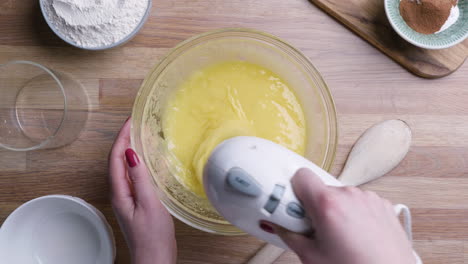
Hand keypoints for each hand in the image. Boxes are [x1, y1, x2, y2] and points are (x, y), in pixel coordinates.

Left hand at [109, 118, 176, 263]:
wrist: (154, 259)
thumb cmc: (152, 237)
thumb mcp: (149, 203)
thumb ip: (140, 178)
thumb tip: (130, 154)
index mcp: (120, 192)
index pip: (115, 158)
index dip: (121, 137)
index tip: (129, 121)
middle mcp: (120, 193)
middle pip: (116, 160)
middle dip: (123, 139)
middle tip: (134, 123)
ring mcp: (127, 198)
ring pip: (124, 168)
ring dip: (129, 150)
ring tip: (138, 135)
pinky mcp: (136, 202)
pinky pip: (132, 176)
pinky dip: (137, 163)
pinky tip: (146, 161)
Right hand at [274, 168, 414, 263]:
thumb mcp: (311, 257)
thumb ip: (289, 235)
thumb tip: (278, 226)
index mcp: (328, 204)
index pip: (301, 176)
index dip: (293, 189)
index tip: (290, 204)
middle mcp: (349, 195)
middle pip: (320, 189)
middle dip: (314, 207)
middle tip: (313, 229)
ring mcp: (368, 199)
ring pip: (341, 196)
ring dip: (335, 210)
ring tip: (338, 237)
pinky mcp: (382, 205)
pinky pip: (359, 202)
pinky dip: (354, 214)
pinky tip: (355, 236)